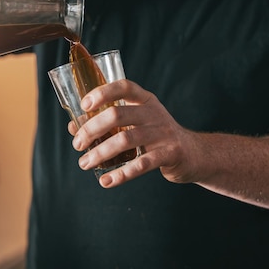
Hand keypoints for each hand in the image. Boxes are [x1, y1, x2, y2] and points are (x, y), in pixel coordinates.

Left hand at [70, 79, 204, 188]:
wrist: (195, 154)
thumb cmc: (156, 137)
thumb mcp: (137, 123)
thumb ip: (110, 123)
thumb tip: (74, 127)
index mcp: (145, 100)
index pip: (123, 87)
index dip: (102, 93)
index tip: (84, 105)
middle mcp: (154, 113)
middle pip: (118, 115)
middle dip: (92, 129)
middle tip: (77, 144)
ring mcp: (163, 133)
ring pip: (125, 140)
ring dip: (100, 153)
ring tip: (84, 163)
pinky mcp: (170, 154)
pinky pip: (141, 164)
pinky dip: (121, 174)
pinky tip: (106, 181)